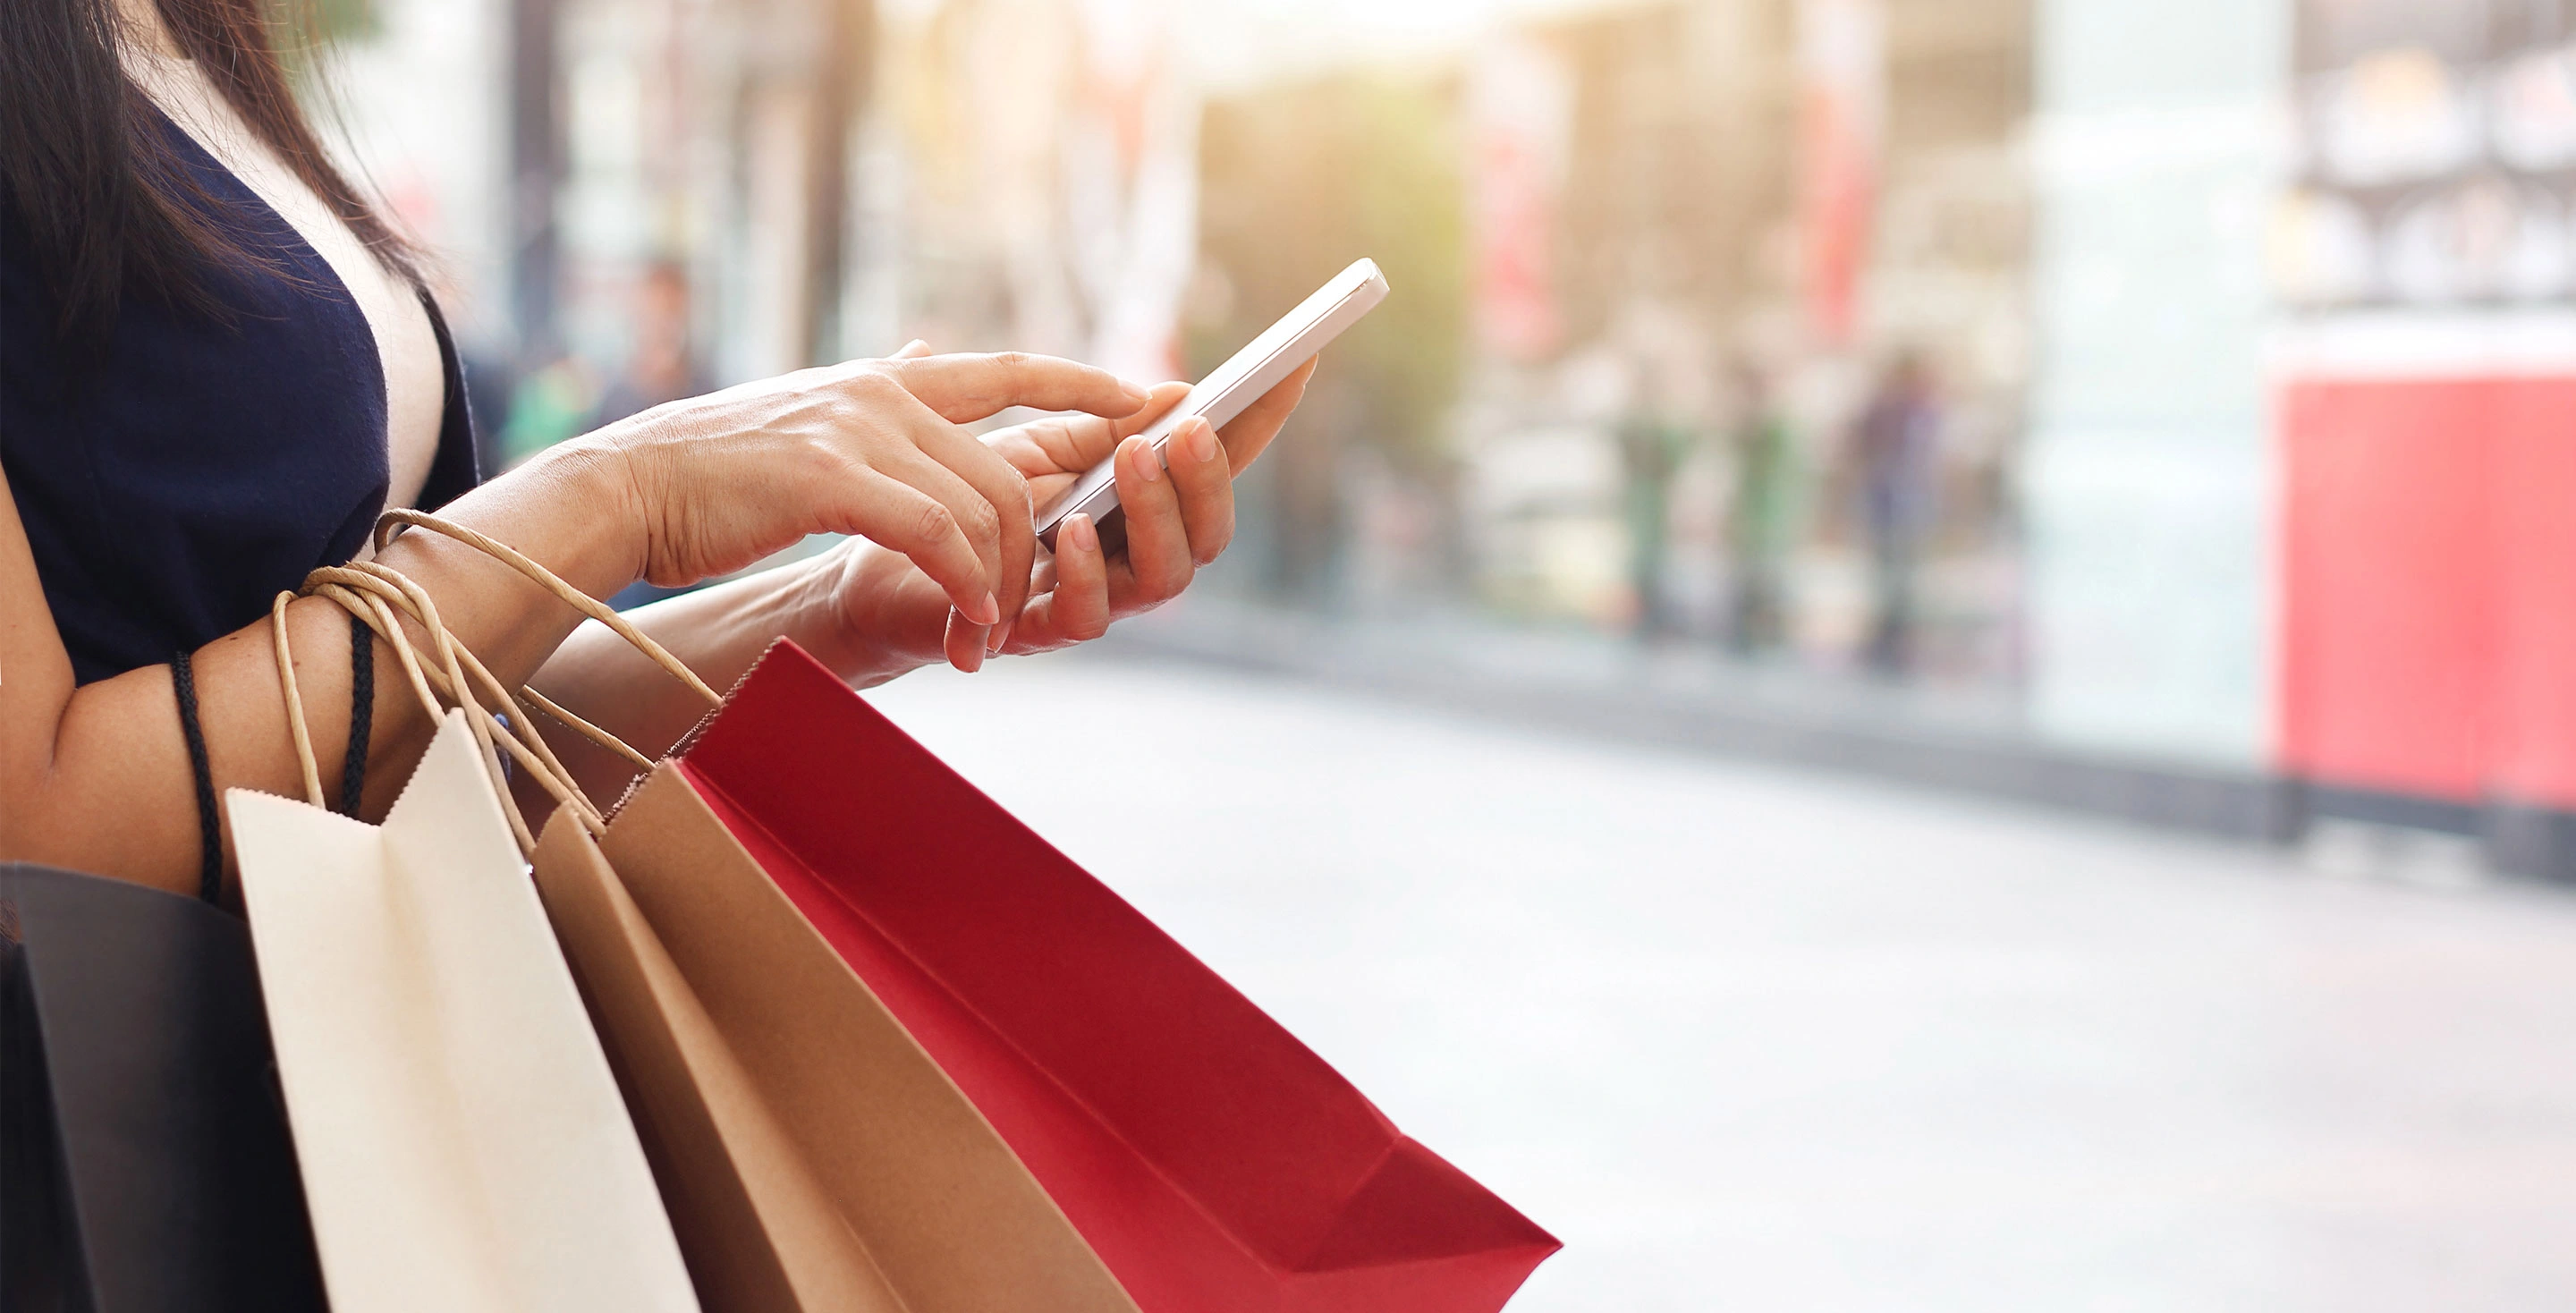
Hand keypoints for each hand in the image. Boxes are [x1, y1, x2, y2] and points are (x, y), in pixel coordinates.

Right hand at [583, 349, 1150, 663]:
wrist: (628, 487)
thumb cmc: (714, 472)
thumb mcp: (812, 415)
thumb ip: (879, 395)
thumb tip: (923, 354)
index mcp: (885, 382)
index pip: (1009, 368)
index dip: (1082, 383)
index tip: (1144, 397)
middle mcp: (884, 395)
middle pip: (1009, 469)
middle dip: (1034, 546)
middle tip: (1023, 610)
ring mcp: (860, 432)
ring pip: (982, 508)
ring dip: (996, 584)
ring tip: (985, 634)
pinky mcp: (833, 479)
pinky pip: (936, 536)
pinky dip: (963, 586)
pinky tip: (963, 625)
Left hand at [825, 352, 1316, 673]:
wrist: (871, 556)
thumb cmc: (956, 497)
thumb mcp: (1028, 446)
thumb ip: (1091, 422)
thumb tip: (1172, 391)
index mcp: (1136, 507)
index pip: (1213, 468)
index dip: (1258, 423)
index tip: (1292, 364)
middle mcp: (1128, 560)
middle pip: (1209, 533)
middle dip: (1209, 477)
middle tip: (1191, 426)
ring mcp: (1091, 600)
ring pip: (1166, 579)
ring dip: (1157, 514)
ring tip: (1135, 458)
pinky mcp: (1033, 634)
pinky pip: (1085, 618)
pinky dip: (1086, 570)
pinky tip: (1072, 527)